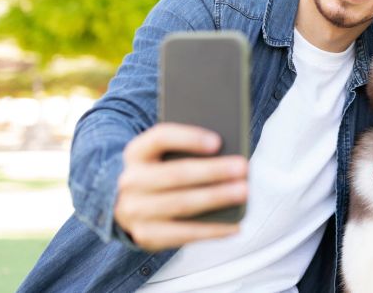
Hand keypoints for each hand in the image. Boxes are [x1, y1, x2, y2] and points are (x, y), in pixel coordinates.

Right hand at [114, 123, 247, 251]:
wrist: (129, 205)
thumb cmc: (161, 171)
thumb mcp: (164, 155)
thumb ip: (187, 150)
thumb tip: (227, 152)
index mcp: (136, 152)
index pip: (160, 138)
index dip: (189, 138)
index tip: (218, 141)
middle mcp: (130, 181)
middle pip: (176, 174)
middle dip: (213, 171)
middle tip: (243, 167)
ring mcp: (134, 211)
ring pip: (181, 204)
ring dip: (216, 198)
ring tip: (244, 192)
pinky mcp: (146, 235)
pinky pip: (184, 234)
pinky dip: (212, 230)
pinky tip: (235, 225)